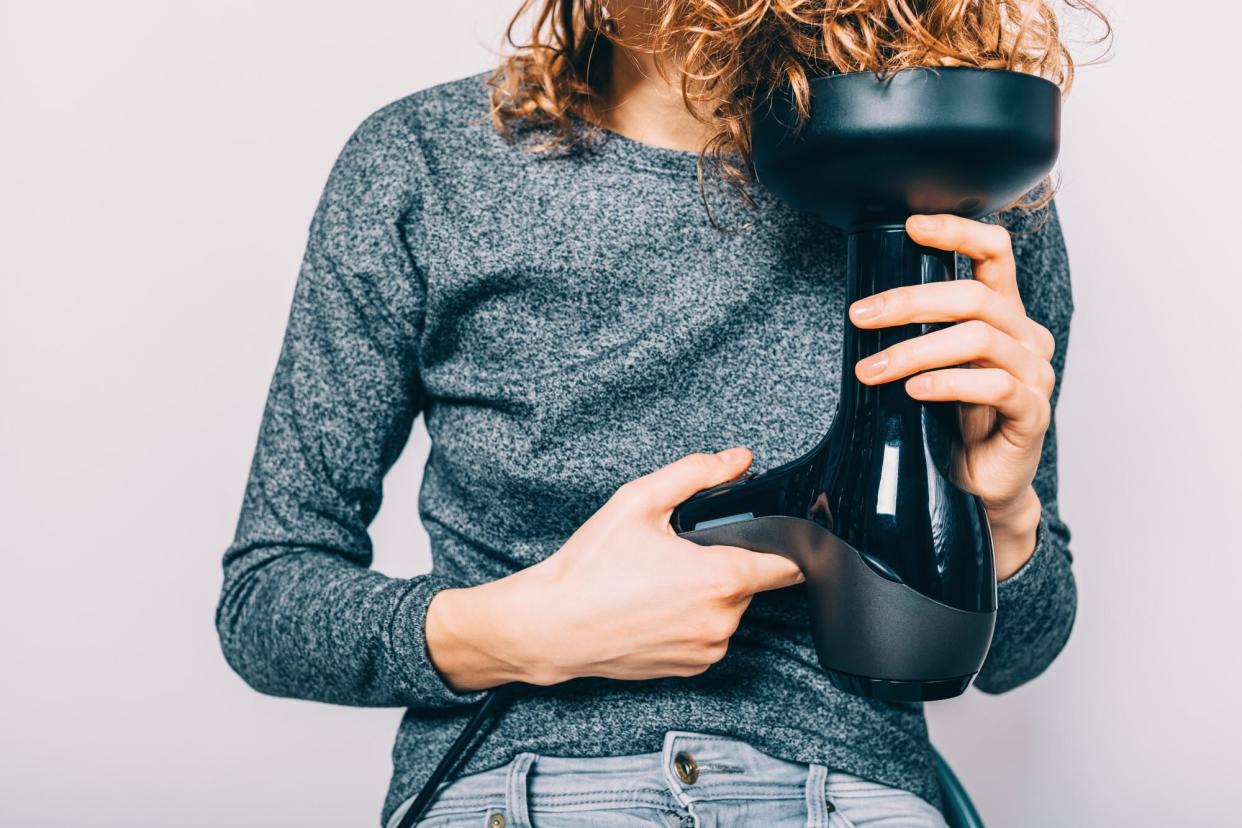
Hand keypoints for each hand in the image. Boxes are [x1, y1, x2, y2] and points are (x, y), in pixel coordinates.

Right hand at [425, 448, 803, 691]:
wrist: (551, 627)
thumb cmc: (590, 567)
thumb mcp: (639, 501)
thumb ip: (696, 473)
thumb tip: (740, 459)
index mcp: (721, 578)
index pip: (790, 566)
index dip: (785, 546)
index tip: (770, 536)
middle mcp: (723, 620)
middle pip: (752, 584)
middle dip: (726, 565)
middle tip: (679, 552)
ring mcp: (708, 649)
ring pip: (729, 611)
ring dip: (709, 594)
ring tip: (659, 581)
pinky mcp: (691, 669)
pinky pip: (708, 636)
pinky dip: (692, 620)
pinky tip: (655, 607)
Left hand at [849, 214, 1052, 578]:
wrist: (977, 488)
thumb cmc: (950, 423)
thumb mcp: (929, 367)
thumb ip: (916, 332)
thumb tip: (862, 305)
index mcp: (1002, 315)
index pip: (994, 253)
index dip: (957, 232)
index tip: (911, 226)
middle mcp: (1025, 337)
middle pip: (975, 297)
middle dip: (910, 301)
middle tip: (860, 315)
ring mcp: (1034, 375)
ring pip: (979, 339)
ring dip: (914, 350)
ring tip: (869, 371)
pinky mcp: (1032, 414)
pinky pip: (994, 387)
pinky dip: (948, 384)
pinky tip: (913, 392)